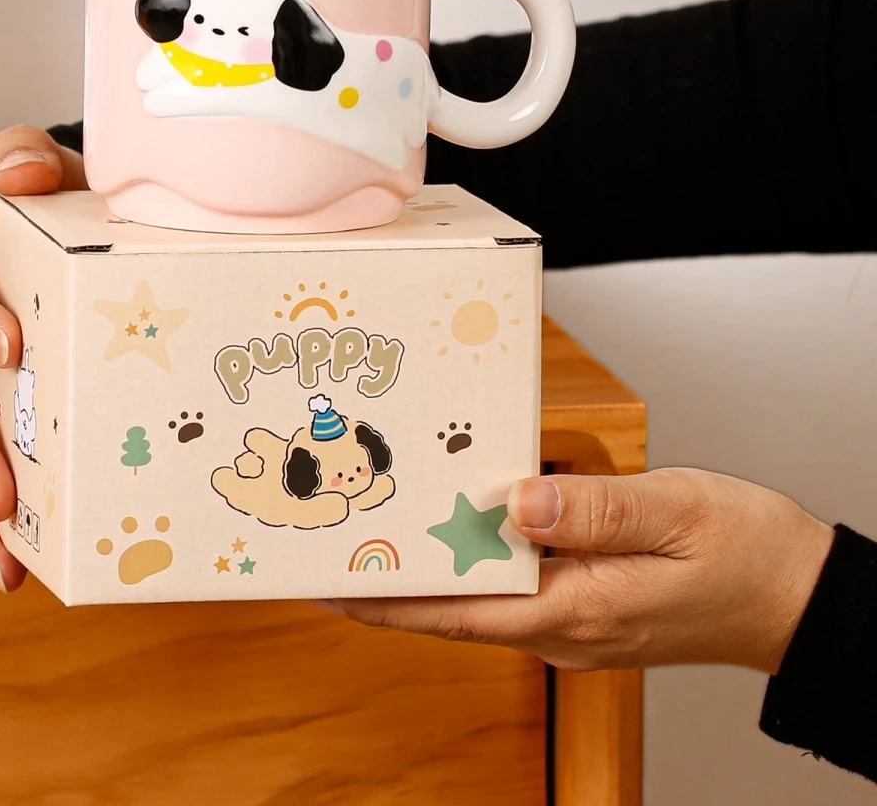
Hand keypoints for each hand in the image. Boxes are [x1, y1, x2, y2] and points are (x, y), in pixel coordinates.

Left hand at [327, 468, 834, 673]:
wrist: (799, 599)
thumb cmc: (748, 555)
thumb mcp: (678, 511)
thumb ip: (596, 509)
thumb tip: (518, 501)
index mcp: (577, 611)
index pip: (458, 612)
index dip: (387, 599)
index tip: (330, 582)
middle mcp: (564, 628)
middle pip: (457, 605)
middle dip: (394, 577)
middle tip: (338, 536)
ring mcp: (573, 622)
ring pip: (482, 594)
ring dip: (433, 564)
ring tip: (381, 523)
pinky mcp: (584, 607)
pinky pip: (514, 584)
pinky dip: (478, 557)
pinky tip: (461, 521)